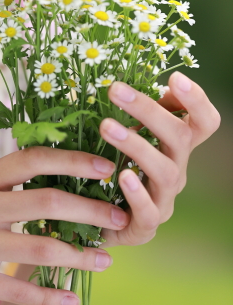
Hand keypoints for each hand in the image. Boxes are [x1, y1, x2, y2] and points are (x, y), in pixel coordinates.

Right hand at [0, 146, 131, 304]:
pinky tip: (70, 298)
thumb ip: (0, 186)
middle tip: (119, 217)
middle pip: (44, 200)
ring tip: (106, 259)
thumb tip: (53, 177)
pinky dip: (49, 295)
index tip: (105, 166)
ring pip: (38, 247)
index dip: (71, 160)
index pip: (30, 159)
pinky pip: (18, 289)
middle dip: (90, 209)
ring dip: (79, 255)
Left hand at [97, 71, 220, 246]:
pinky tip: (123, 176)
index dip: (196, 100)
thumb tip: (138, 80)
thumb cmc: (114, 166)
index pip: (204, 122)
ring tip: (107, 126)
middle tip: (115, 89)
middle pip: (180, 138)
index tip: (175, 77)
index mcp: (177, 147)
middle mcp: (177, 170)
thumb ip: (138, 113)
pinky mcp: (145, 226)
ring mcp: (164, 199)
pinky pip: (148, 212)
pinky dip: (137, 193)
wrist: (100, 220)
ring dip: (136, 145)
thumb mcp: (127, 136)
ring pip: (164, 171)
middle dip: (149, 110)